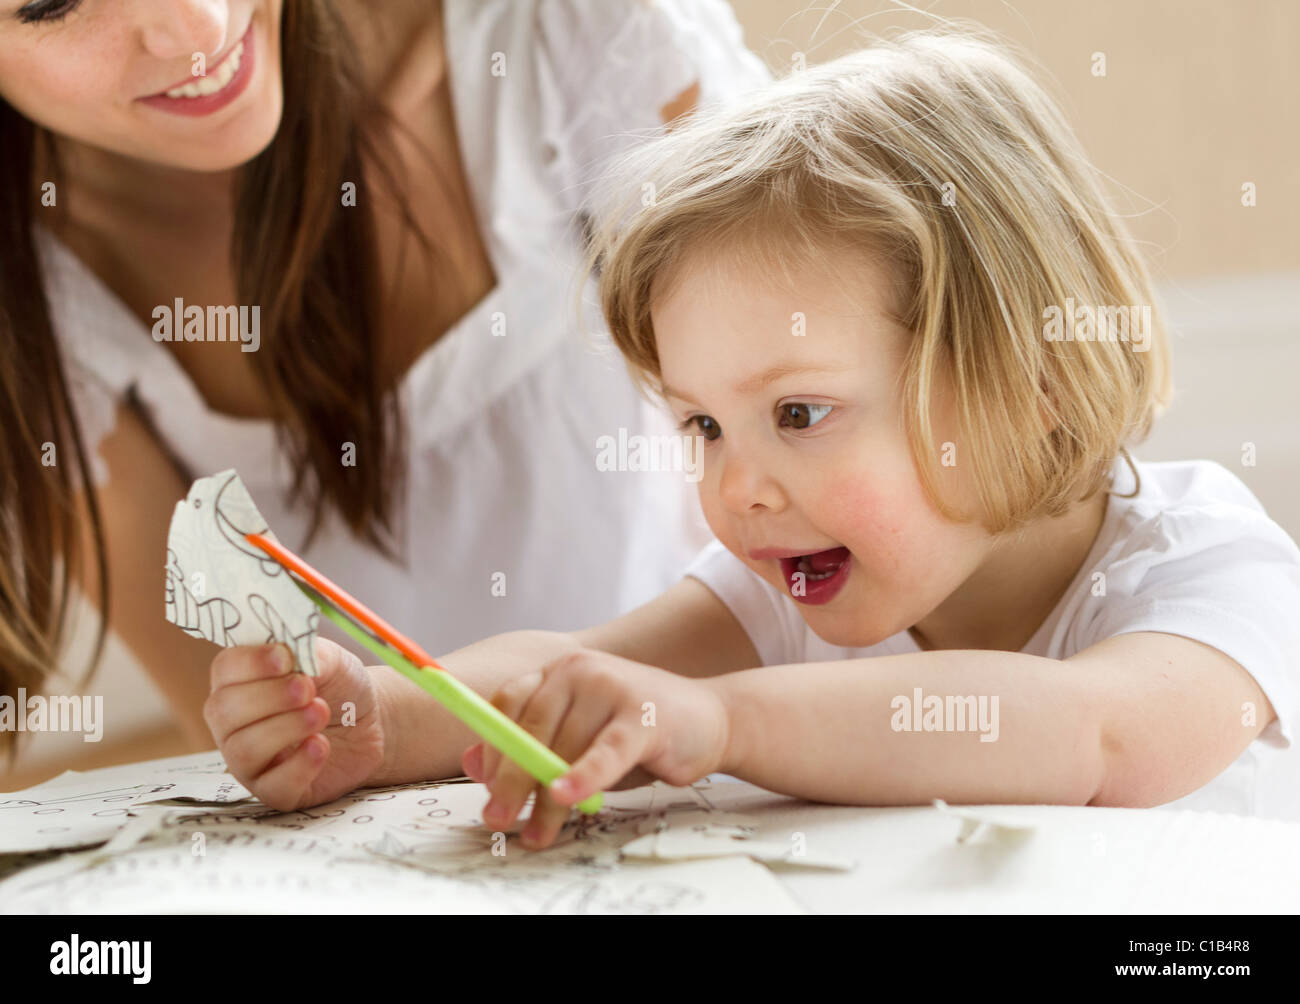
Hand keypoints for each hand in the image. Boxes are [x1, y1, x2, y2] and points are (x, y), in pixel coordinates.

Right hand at [204, 638, 386, 810]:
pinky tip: (321, 746)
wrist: (371, 721)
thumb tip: (288, 656)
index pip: (225, 669)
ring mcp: (249, 760)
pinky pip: (272, 787)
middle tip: (308, 689)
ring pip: (244, 751)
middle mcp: (233, 722)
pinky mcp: (275, 791)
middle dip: (268, 697)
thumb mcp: (329, 658)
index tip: (285, 658)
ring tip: (320, 713)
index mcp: (239, 681)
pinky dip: (299, 766)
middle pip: (225, 711)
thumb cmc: (339, 686)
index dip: (251, 663)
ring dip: (285, 728)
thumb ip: (306, 653)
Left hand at [461, 649, 730, 849]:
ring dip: (547, 799)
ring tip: (540, 833)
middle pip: (530, 726)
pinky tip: (565, 796)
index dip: (491, 746)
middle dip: (509, 780)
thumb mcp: (579, 737)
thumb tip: (470, 762)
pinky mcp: (643, 715)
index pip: (509, 702)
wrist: (712, 718)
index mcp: (562, 670)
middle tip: (497, 819)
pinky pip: (604, 751)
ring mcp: (613, 687)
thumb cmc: (639, 733)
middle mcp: (582, 670)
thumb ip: (530, 746)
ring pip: (564, 749)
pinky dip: (583, 776)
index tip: (484, 786)